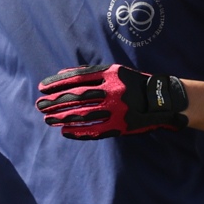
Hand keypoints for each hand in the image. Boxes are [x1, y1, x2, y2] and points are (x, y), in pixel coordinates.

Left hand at [36, 64, 188, 137]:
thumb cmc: (133, 84)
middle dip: (55, 102)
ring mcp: (118, 109)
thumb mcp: (115, 71)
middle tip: (39, 105)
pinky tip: (64, 131)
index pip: (77, 78)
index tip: (41, 88)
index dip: (57, 83)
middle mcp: (114, 90)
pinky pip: (95, 130)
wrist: (163, 100)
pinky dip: (78, 132)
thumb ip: (89, 72)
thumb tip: (60, 74)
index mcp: (111, 74)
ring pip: (83, 114)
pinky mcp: (121, 125)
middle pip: (77, 97)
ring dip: (62, 117)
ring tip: (47, 119)